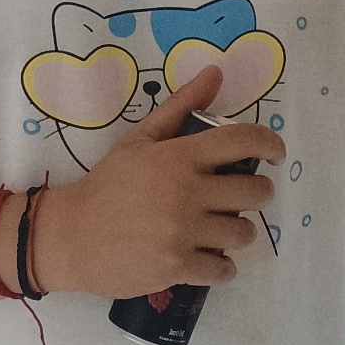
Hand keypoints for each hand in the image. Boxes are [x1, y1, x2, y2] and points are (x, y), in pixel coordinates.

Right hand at [28, 64, 283, 298]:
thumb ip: (180, 107)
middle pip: (254, 192)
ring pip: (244, 233)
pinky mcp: (177, 268)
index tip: (275, 154)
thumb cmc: (106, 185)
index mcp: (178, 157)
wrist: (68, 236)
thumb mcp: (138, 140)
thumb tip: (215, 74)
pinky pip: (224, 269)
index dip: (269, 144)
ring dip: (239, 231)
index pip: (242, 141)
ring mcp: (183, 233)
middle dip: (257, 193)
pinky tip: (208, 257)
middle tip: (242, 196)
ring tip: (220, 229)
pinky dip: (221, 265)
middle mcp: (186, 193)